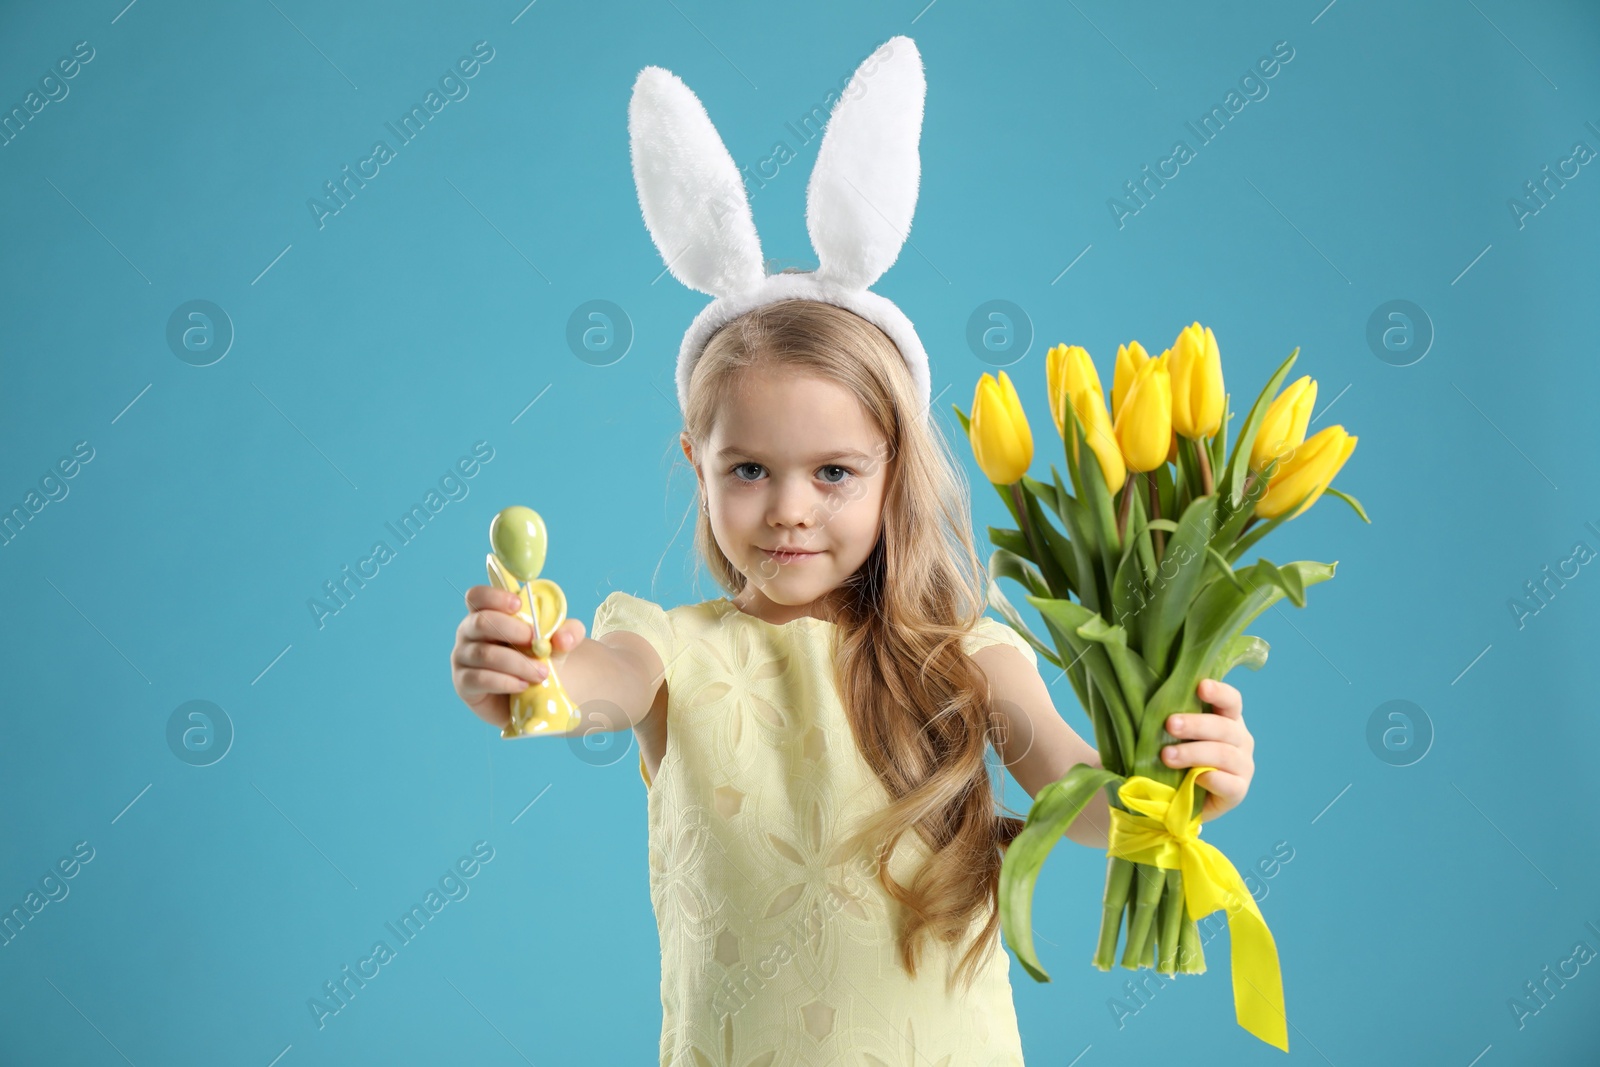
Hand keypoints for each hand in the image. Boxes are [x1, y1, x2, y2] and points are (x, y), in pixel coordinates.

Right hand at [451, 585, 587, 728]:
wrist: (532, 695)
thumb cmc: (538, 658)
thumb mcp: (559, 643)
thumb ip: (569, 633)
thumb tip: (562, 638)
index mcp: (486, 613)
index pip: (477, 596)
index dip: (494, 596)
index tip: (519, 604)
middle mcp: (468, 632)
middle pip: (480, 622)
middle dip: (512, 630)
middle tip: (536, 642)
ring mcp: (462, 658)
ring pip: (484, 654)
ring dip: (517, 663)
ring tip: (541, 673)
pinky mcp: (463, 684)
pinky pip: (479, 679)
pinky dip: (505, 682)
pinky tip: (523, 685)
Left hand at [1162, 678, 1254, 822]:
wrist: (1183, 798)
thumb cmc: (1176, 757)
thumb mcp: (1174, 735)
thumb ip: (1171, 720)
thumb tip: (1145, 702)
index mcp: (1227, 718)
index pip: (1231, 700)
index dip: (1218, 692)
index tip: (1200, 687)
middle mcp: (1240, 739)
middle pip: (1224, 727)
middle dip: (1195, 724)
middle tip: (1170, 724)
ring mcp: (1243, 766)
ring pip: (1224, 754)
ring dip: (1193, 753)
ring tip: (1167, 756)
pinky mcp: (1239, 791)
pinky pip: (1229, 784)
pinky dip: (1211, 779)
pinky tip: (1195, 779)